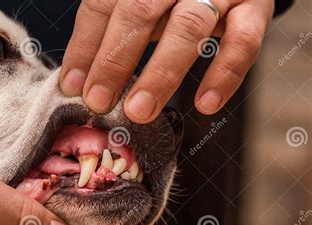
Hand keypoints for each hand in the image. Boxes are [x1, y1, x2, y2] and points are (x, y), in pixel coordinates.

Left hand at [60, 0, 273, 122]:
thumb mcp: (137, 3)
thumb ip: (109, 31)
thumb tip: (75, 82)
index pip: (104, 3)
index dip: (85, 46)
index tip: (72, 87)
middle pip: (140, 10)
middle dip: (115, 60)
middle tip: (98, 102)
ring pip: (189, 25)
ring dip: (160, 73)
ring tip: (139, 112)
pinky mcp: (255, 5)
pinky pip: (244, 40)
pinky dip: (225, 74)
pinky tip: (204, 105)